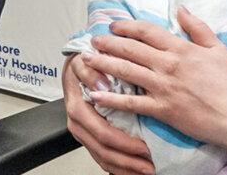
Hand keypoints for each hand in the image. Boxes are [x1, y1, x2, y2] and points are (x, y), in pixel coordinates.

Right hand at [62, 55, 153, 174]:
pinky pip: (102, 158)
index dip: (125, 144)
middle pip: (104, 151)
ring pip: (103, 159)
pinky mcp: (88, 137)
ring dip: (126, 168)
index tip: (145, 147)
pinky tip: (134, 170)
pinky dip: (119, 167)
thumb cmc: (82, 66)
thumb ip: (90, 72)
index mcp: (78, 109)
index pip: (103, 133)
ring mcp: (83, 133)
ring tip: (147, 170)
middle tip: (151, 166)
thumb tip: (102, 85)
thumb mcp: (82, 62)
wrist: (74, 69)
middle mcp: (78, 125)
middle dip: (129, 162)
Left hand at [83, 7, 226, 150]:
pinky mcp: (163, 109)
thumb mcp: (218, 48)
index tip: (113, 26)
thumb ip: (198, 27)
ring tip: (87, 60)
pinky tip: (96, 95)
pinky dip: (112, 98)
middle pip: (131, 49)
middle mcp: (168, 65)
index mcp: (181, 48)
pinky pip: (131, 103)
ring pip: (126, 72)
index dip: (127, 27)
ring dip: (104, 64)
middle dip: (108, 43)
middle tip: (93, 40)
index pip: (147, 31)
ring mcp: (163, 87)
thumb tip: (181, 8)